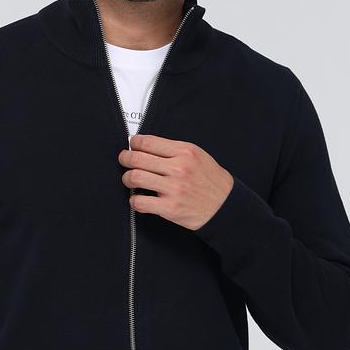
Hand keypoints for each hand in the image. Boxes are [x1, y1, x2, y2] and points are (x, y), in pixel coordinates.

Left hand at [118, 133, 233, 230]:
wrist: (225, 206)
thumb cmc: (211, 181)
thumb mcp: (198, 156)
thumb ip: (174, 150)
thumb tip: (148, 146)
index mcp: (184, 152)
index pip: (148, 142)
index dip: (134, 143)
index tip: (132, 145)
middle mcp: (178, 168)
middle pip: (137, 158)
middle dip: (125, 158)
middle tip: (124, 160)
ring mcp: (173, 188)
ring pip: (134, 177)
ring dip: (127, 178)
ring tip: (130, 179)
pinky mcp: (169, 208)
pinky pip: (139, 201)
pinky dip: (134, 200)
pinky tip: (139, 198)